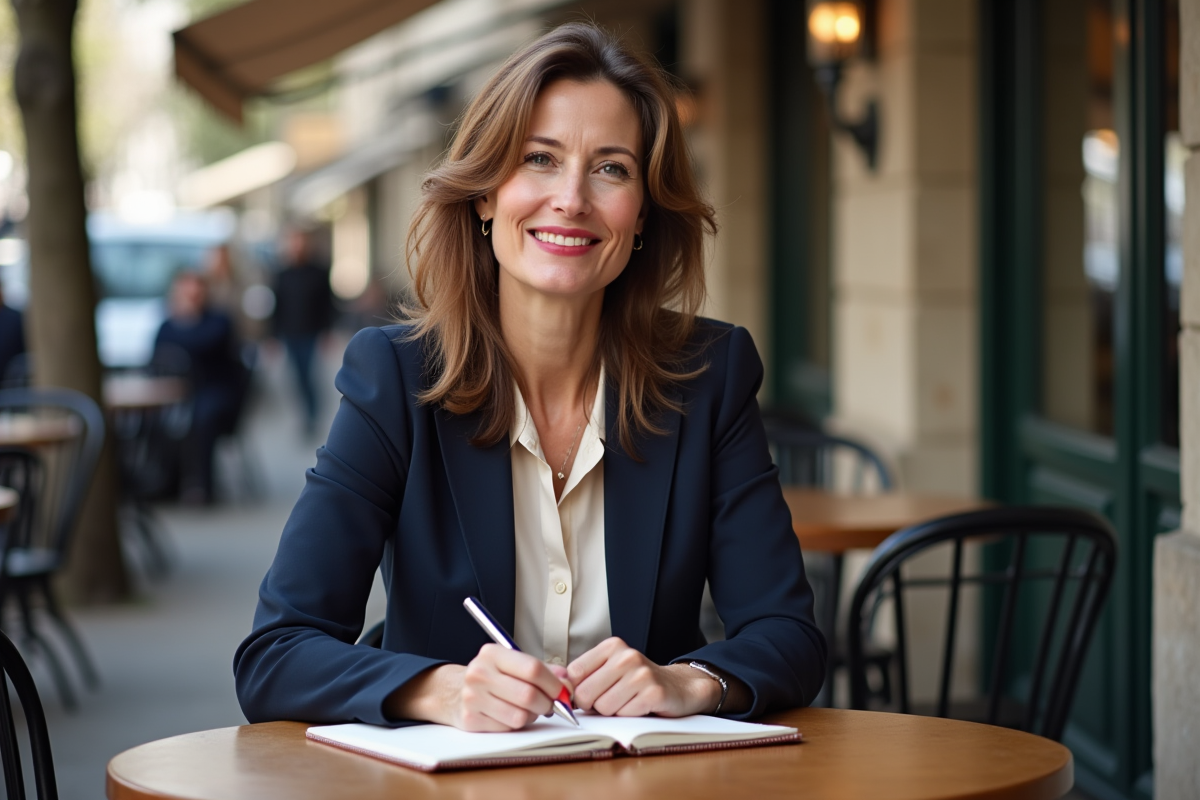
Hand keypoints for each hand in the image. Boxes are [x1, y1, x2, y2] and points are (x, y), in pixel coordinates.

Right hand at [387, 644, 571, 731]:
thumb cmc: (491, 677)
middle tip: (550, 704)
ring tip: (529, 709)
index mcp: (492, 653)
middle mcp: (479, 673)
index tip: (562, 691)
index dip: (554, 683)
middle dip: (547, 703)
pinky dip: (517, 725)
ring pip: (520, 716)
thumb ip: (542, 669)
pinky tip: (511, 715)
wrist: (453, 692)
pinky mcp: (470, 720)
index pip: (532, 668)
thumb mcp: (512, 664)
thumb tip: (567, 682)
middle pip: (528, 695)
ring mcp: (472, 698)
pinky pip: (507, 728)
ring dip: (532, 716)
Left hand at [567, 637, 720, 717]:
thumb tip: (558, 688)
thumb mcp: (611, 669)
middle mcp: (626, 656)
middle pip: (586, 693)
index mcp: (612, 646)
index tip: (590, 692)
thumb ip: (585, 676)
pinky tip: (639, 706)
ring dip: (612, 711)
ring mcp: (641, 674)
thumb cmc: (637, 681)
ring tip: (627, 701)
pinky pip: (624, 714)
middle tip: (610, 699)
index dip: (577, 690)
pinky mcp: (653, 693)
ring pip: (603, 707)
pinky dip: (628, 716)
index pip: (574, 673)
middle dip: (594, 704)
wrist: (678, 687)